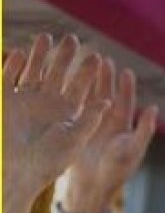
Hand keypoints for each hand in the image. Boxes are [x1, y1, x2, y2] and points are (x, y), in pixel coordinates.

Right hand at [4, 34, 108, 204]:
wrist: (17, 174)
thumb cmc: (48, 163)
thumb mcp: (73, 142)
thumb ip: (89, 121)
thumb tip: (107, 102)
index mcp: (67, 112)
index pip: (79, 87)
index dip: (87, 73)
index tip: (97, 58)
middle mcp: (47, 103)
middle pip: (57, 74)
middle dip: (64, 58)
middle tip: (72, 39)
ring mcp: (25, 101)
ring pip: (33, 72)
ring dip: (39, 56)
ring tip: (46, 38)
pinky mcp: (5, 102)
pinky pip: (8, 80)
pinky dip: (13, 67)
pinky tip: (20, 54)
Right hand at [62, 58, 157, 212]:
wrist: (91, 188)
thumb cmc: (115, 172)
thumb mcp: (132, 150)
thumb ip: (144, 129)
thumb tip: (154, 108)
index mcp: (123, 127)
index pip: (125, 101)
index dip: (125, 86)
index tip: (124, 70)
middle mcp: (107, 123)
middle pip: (106, 95)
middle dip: (105, 77)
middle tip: (101, 58)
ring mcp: (90, 126)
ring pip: (88, 99)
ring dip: (86, 82)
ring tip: (82, 64)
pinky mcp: (74, 130)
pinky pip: (72, 109)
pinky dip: (69, 95)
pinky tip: (62, 82)